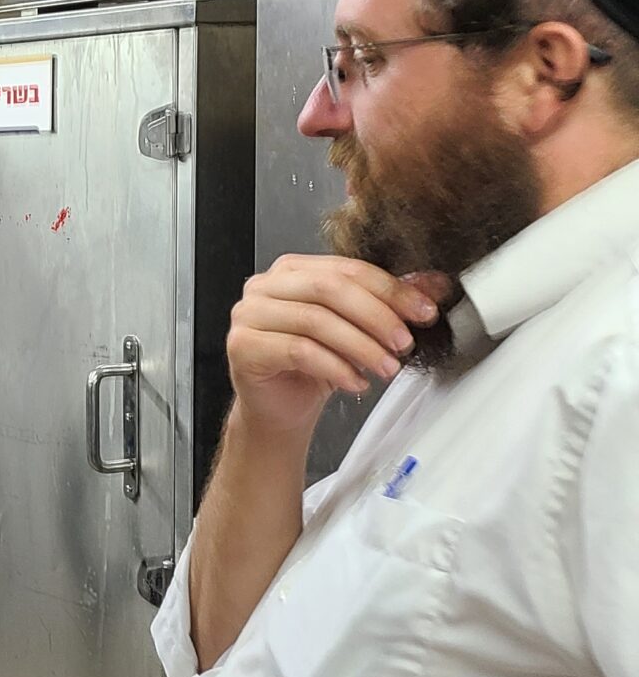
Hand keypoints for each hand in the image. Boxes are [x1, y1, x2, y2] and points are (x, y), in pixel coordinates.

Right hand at [227, 256, 444, 433]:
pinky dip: (335, 367)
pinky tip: (355, 381)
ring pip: (315, 320)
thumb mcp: (358, 331)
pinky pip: (297, 350)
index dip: (391, 290)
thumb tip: (434, 285)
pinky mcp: (243, 346)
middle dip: (376, 316)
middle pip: (329, 288)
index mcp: (293, 270)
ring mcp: (248, 315)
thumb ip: (388, 304)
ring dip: (360, 346)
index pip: (346, 268)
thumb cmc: (312, 367)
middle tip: (404, 343)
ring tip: (386, 367)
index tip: (423, 313)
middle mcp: (265, 286)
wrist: (280, 407)